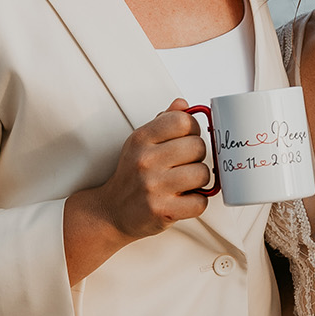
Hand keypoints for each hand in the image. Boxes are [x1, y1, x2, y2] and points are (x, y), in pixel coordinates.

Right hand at [63, 102, 212, 283]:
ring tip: (185, 182)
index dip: (192, 129)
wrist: (111, 212)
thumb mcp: (141, 143)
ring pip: (202, 173)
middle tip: (186, 164)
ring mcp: (153, 187)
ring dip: (199, 180)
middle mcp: (145, 161)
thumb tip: (182, 104)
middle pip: (198, 146)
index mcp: (141, 139)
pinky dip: (197, 202)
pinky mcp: (162, 211)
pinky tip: (184, 199)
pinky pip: (200, 202)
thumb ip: (163, 121)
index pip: (183, 120)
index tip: (187, 139)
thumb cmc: (132, 174)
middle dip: (198, 156)